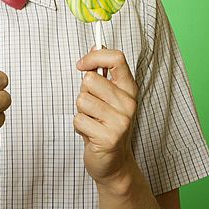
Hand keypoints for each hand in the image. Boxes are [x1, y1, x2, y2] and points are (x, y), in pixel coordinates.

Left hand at [74, 48, 139, 190]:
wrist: (113, 162)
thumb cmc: (105, 125)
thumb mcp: (106, 96)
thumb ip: (101, 73)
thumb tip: (95, 46)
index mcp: (129, 89)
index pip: (116, 58)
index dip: (94, 56)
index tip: (81, 65)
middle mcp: (129, 103)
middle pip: (90, 79)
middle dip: (83, 93)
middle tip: (92, 108)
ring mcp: (121, 121)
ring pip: (82, 99)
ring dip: (81, 112)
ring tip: (92, 122)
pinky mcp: (109, 137)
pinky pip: (78, 119)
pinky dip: (79, 127)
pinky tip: (90, 134)